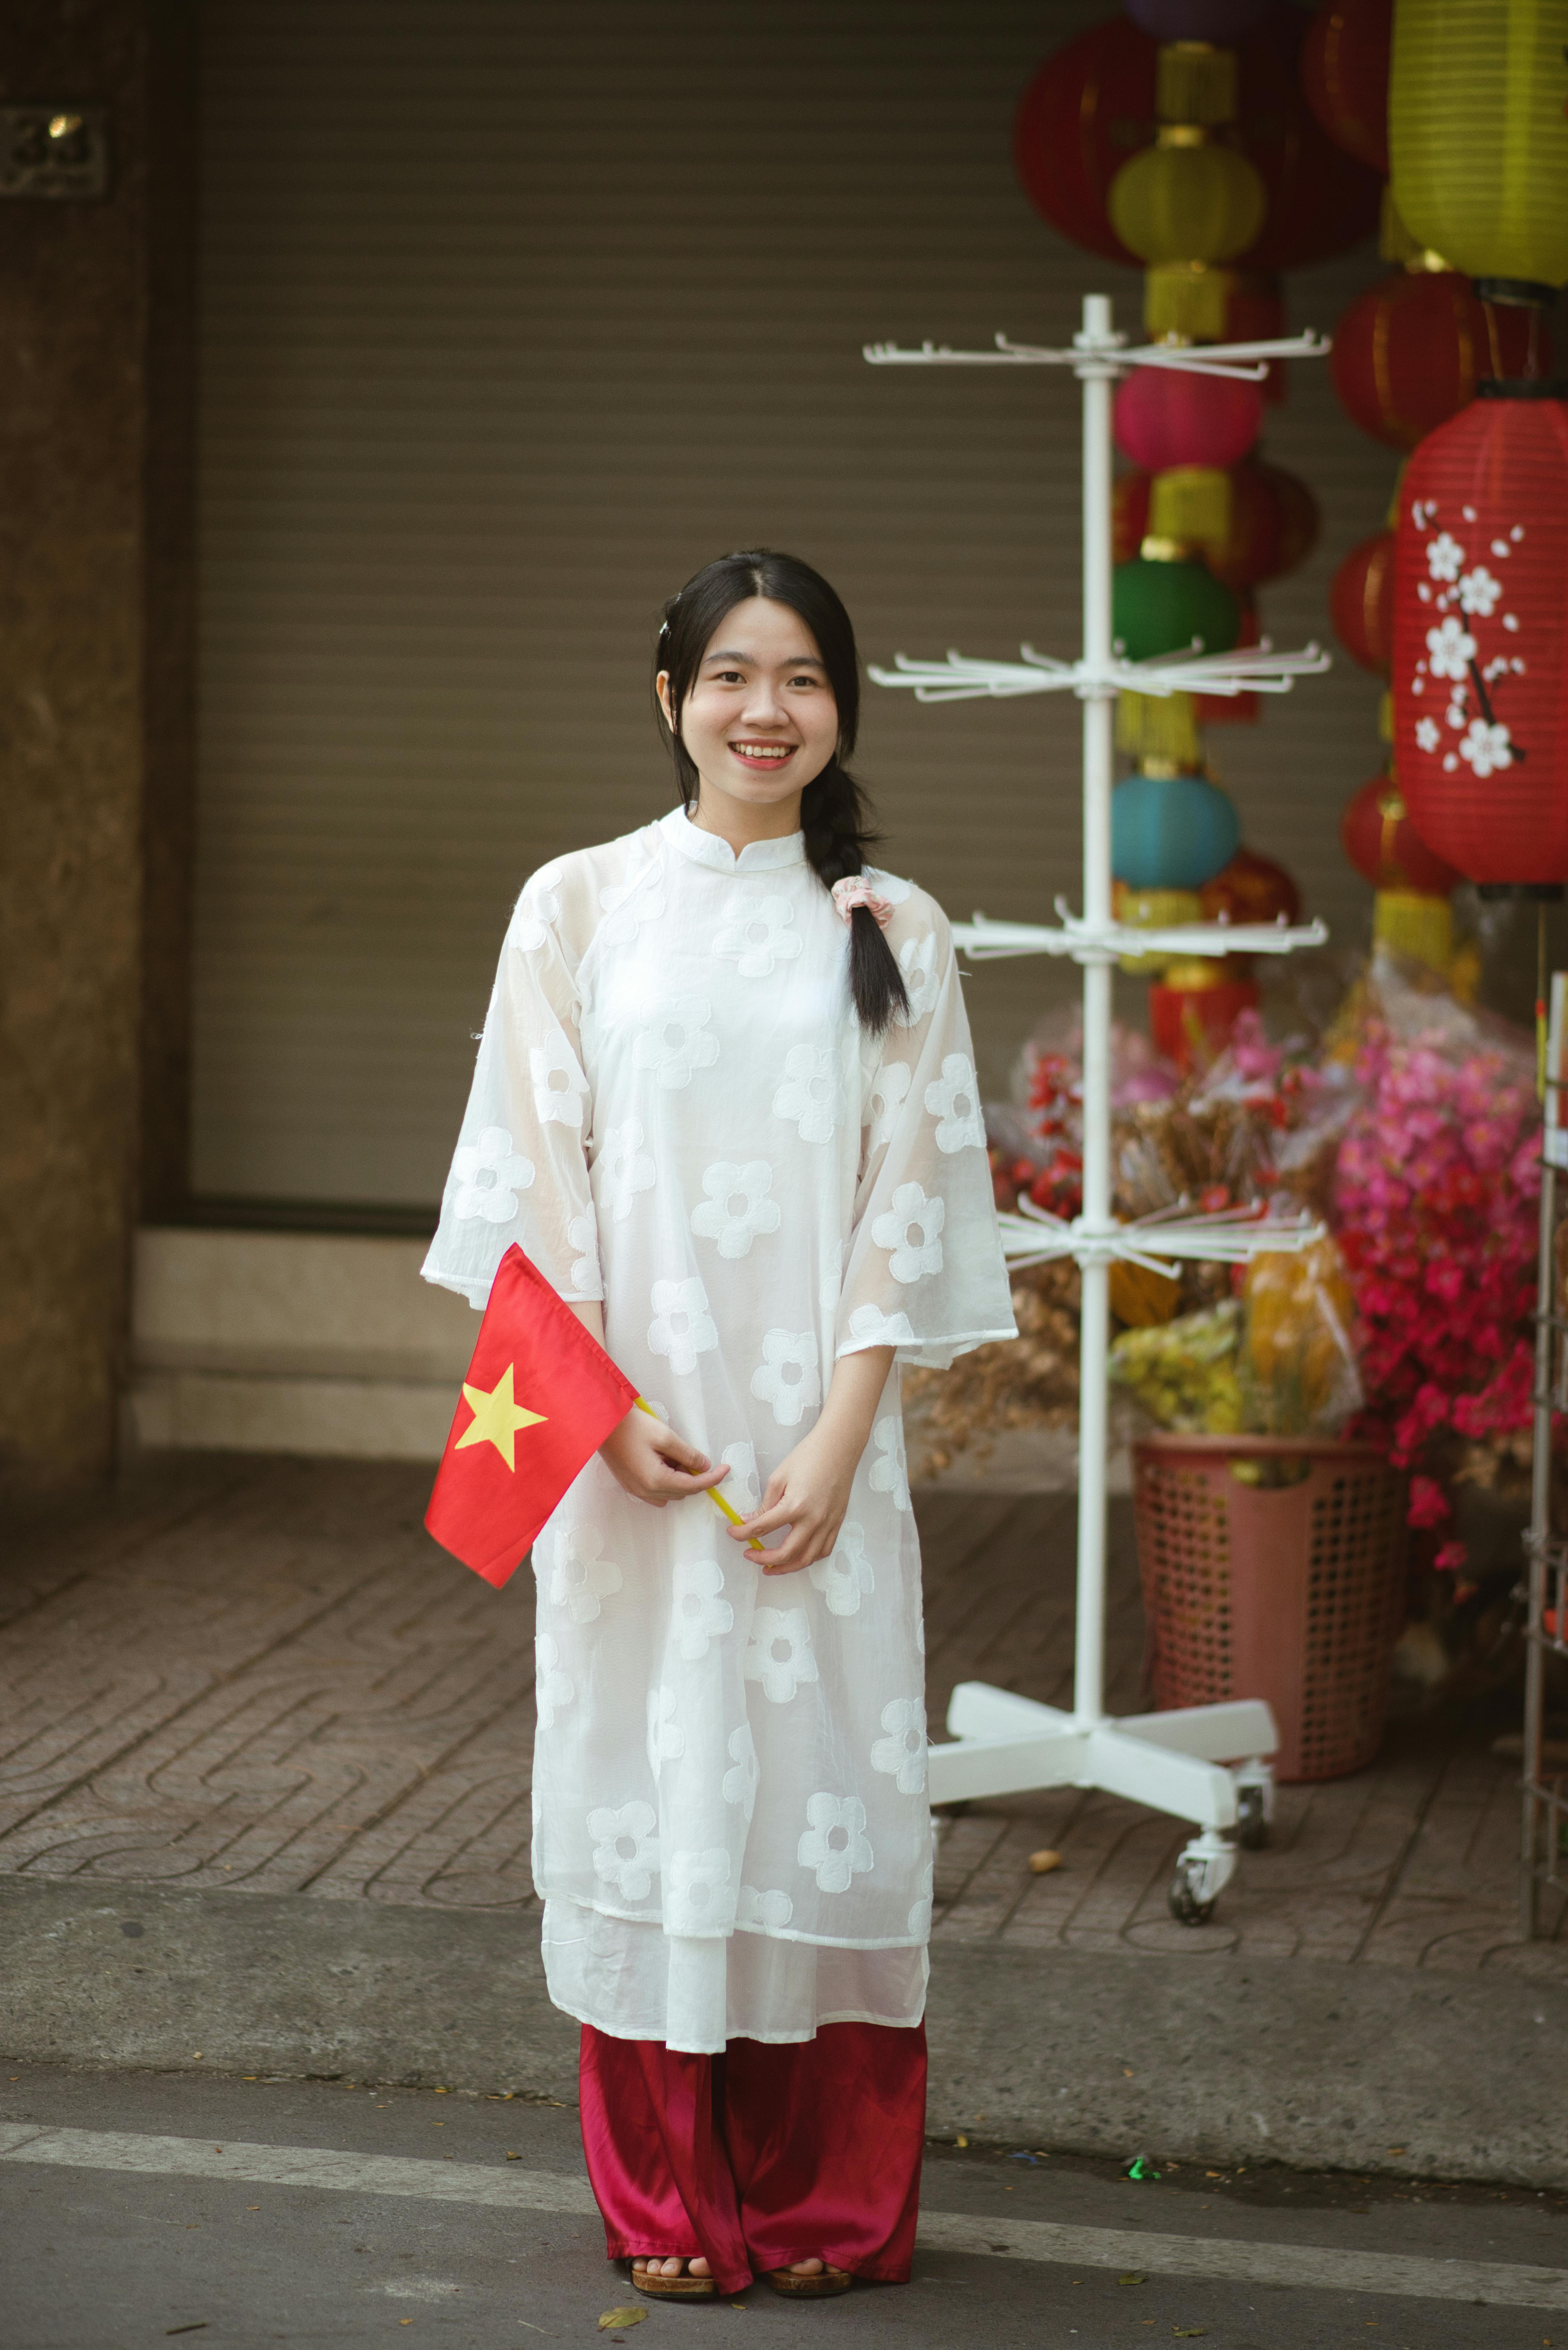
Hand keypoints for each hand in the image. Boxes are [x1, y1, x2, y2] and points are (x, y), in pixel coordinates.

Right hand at [600, 1406, 730, 1508]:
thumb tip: (705, 1466)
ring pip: (671, 1492)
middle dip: (693, 1475)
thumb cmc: (632, 1427)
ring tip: (671, 1454)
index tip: (726, 1468)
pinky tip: (661, 1460)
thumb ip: (688, 1454)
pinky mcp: (630, 1485)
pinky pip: (657, 1490)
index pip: (694, 1486)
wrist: (602, 1424)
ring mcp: (637, 1490)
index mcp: (657, 1480)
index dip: (713, 1477)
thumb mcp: (665, 1436)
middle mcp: (647, 1491)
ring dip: (679, 1478)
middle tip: (689, 1452)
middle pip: (683, 1491)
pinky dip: (666, 1479)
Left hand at [727, 1417, 863, 1575]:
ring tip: (771, 1567)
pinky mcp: (837, 1523)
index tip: (733, 1533)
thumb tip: (750, 1521)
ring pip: (807, 1559)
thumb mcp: (779, 1477)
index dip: (742, 1533)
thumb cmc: (808, 1457)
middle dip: (763, 1559)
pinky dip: (808, 1559)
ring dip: (786, 1568)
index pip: (762, 1528)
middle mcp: (813, 1520)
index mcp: (795, 1506)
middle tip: (749, 1554)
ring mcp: (828, 1524)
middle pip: (786, 1553)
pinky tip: (797, 1557)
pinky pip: (823, 1551)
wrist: (838, 1447)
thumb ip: (765, 1504)